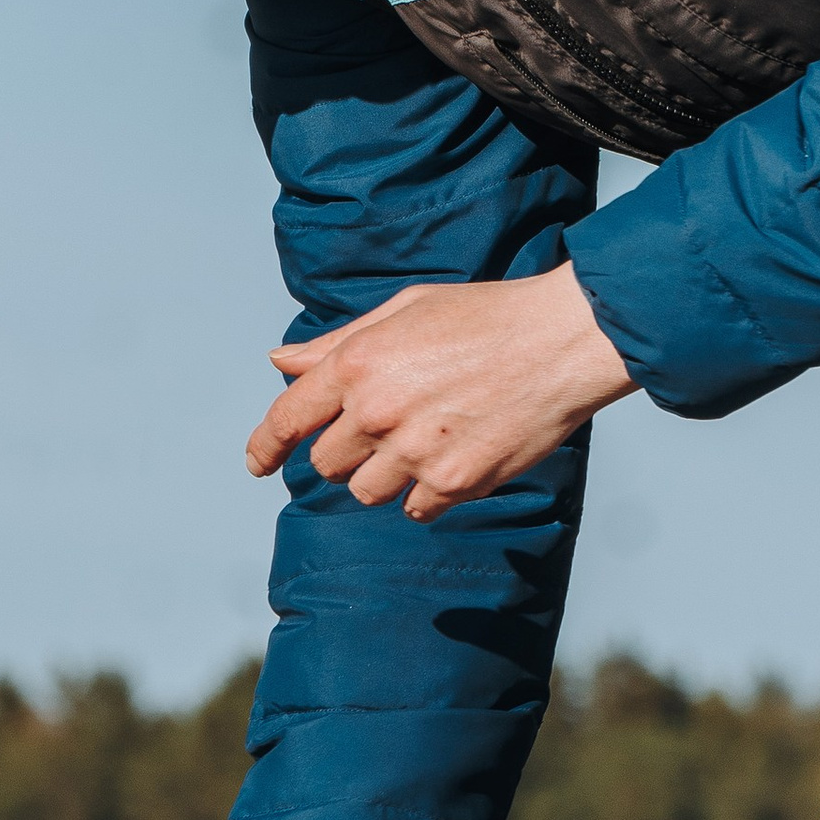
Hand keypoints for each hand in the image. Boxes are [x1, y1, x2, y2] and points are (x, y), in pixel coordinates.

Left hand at [245, 263, 633, 516]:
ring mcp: (415, 451)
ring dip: (384, 476)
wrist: (561, 340)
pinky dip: (425, 494)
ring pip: (366, 492)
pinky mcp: (454, 481)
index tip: (257, 464)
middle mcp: (376, 411)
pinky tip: (452, 459)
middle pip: (326, 464)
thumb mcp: (403, 310)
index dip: (264, 447)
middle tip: (387, 427)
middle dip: (345, 450)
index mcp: (358, 364)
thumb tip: (280, 363)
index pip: (288, 419)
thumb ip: (337, 344)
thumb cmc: (484, 316)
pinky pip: (415, 509)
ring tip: (424, 440)